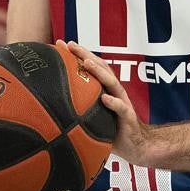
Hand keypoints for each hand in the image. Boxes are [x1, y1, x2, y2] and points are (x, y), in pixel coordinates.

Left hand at [62, 40, 162, 167]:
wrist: (135, 146)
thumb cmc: (112, 129)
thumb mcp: (94, 114)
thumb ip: (81, 105)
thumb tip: (53, 101)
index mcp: (105, 89)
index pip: (92, 66)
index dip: (78, 54)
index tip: (61, 44)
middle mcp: (114, 91)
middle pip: (102, 67)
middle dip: (86, 54)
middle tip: (70, 45)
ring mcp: (122, 102)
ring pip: (112, 83)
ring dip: (99, 72)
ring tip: (87, 63)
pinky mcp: (128, 117)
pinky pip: (121, 109)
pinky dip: (114, 102)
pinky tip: (105, 98)